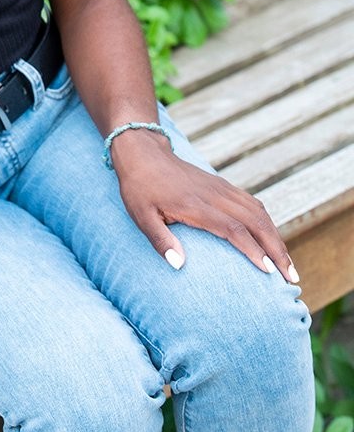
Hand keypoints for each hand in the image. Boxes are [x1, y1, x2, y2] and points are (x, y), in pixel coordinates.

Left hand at [110, 130, 299, 283]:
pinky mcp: (223, 186)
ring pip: (258, 212)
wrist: (144, 152)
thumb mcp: (140, 215)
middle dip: (276, 250)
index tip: (268, 272)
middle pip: (255, 222)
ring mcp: (221, 189)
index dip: (253, 250)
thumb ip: (159, 239)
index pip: (233, 229)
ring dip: (276, 238)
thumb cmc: (139, 188)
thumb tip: (178, 265)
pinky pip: (252, 204)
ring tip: (288, 265)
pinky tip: (273, 240)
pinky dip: (267, 223)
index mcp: (196, 205)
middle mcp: (215, 196)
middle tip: (291, 278)